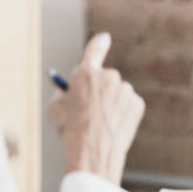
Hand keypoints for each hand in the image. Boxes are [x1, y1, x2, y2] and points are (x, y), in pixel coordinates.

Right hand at [47, 32, 145, 184]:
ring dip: (111, 102)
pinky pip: (128, 105)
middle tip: (91, 107)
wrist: (93, 153)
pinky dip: (122, 113)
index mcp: (85, 72)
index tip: (104, 38)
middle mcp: (108, 76)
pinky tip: (113, 127)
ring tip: (100, 123)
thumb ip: (62, 93)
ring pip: (117, 93)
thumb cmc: (70, 131)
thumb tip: (68, 89)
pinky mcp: (137, 103)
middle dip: (99, 89)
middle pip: (104, 77)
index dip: (99, 43)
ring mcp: (125, 89)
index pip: (95, 48)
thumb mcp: (55, 109)